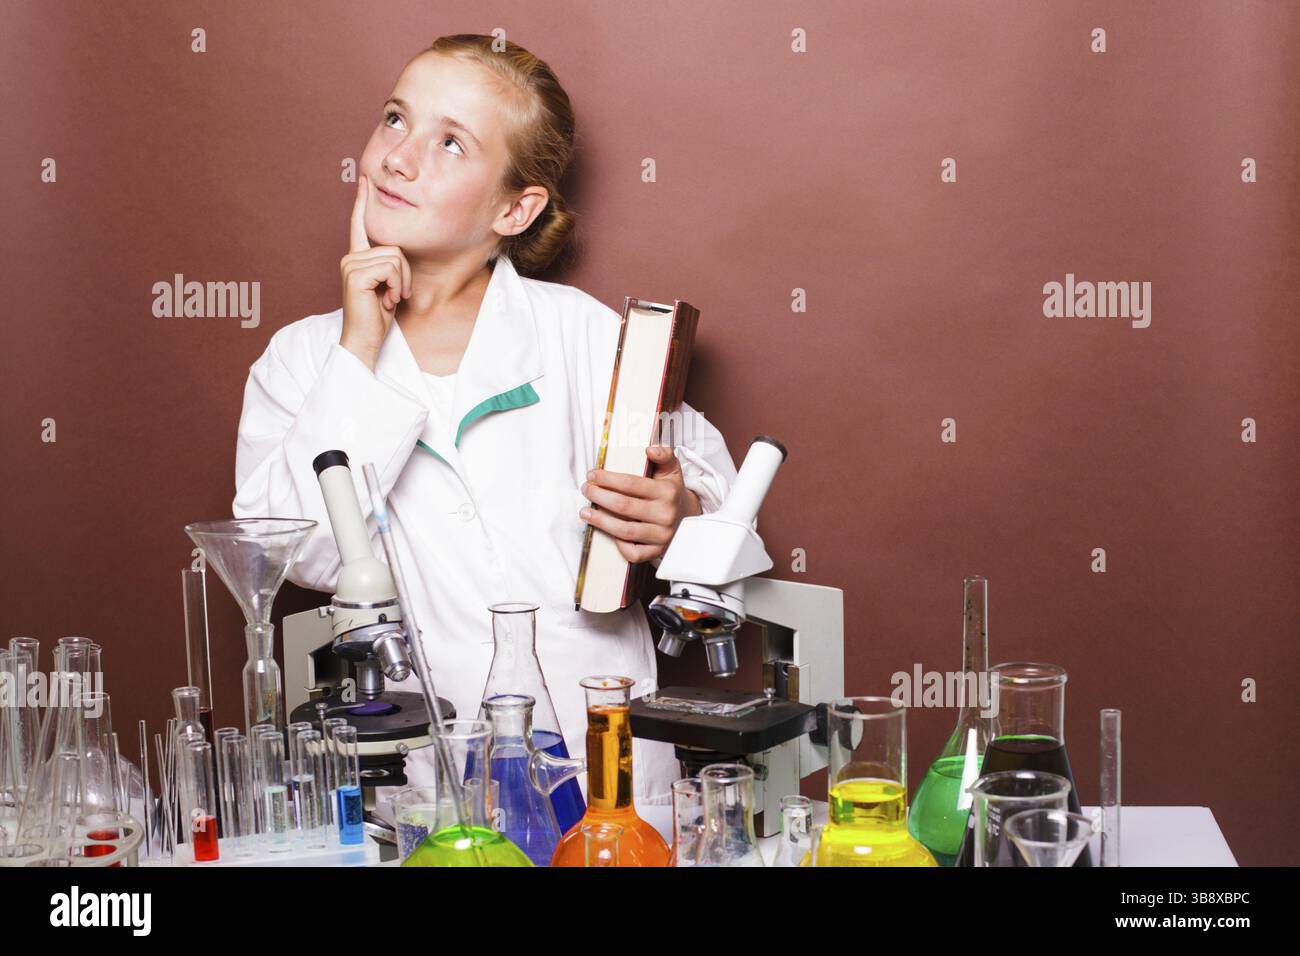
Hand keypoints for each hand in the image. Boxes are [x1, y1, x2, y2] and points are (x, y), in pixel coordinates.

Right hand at [339, 174, 412, 368]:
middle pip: (395, 247)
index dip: (362, 201)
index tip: (364, 179)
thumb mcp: (388, 286)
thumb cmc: (378, 317)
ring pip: (396, 258)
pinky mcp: (355, 274)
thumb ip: (389, 266)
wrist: (365, 340)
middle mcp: (350, 257)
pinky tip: (386, 301)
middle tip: (395, 295)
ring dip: (402, 283)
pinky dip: (397, 286)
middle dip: (405, 274)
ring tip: (389, 299)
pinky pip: (392, 268)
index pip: (360, 224)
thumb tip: (398, 253)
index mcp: (357, 258)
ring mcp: (350, 264)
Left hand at [579, 445, 702, 563]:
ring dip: (600, 521)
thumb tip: (650, 449)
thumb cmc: (672, 492)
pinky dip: (618, 545)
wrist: (688, 517)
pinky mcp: (657, 551)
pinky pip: (633, 553)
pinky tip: (608, 532)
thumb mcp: (672, 470)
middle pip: (623, 506)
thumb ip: (663, 455)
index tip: (592, 475)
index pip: (631, 484)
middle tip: (586, 489)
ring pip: (624, 531)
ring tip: (585, 512)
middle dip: (599, 496)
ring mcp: (661, 536)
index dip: (608, 479)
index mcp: (667, 492)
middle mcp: (665, 515)